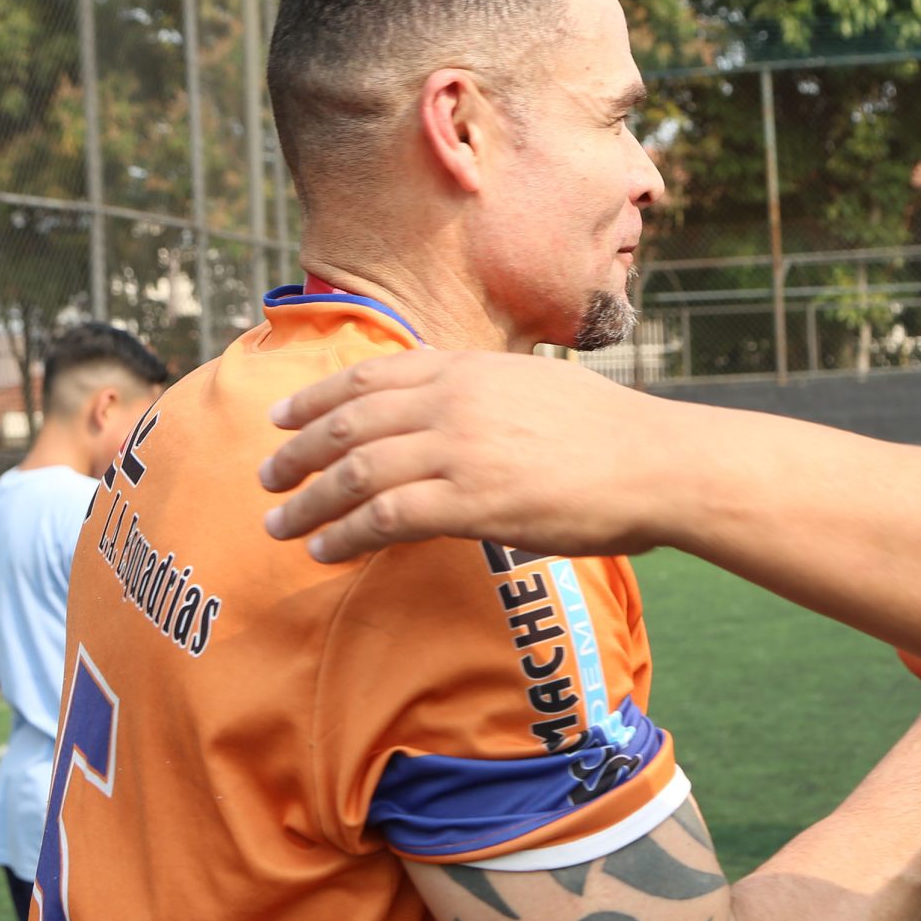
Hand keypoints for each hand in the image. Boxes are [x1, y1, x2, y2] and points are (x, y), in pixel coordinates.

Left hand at [259, 350, 671, 562]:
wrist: (655, 463)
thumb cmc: (608, 434)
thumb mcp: (534, 387)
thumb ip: (482, 394)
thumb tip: (449, 411)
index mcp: (468, 369)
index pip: (370, 376)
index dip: (315, 398)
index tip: (280, 416)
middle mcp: (453, 401)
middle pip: (349, 423)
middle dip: (296, 452)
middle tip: (266, 476)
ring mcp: (458, 450)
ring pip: (355, 473)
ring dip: (307, 501)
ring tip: (279, 523)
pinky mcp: (469, 502)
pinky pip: (384, 519)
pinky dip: (344, 536)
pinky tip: (325, 551)